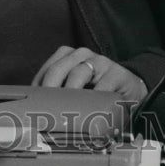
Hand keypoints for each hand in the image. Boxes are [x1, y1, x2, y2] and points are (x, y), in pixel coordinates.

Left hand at [31, 46, 147, 101]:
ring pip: (78, 74)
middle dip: (49, 90)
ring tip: (64, 111)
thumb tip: (36, 110)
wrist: (131, 88)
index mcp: (68, 56)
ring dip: (69, 94)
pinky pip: (102, 86)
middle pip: (58, 69)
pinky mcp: (117, 73)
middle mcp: (82, 54)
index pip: (46, 69)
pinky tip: (89, 111)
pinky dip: (93, 99)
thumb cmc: (98, 90)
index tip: (33, 106)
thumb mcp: (77, 88)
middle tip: (44, 110)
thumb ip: (59, 94)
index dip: (38, 88)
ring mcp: (101, 62)